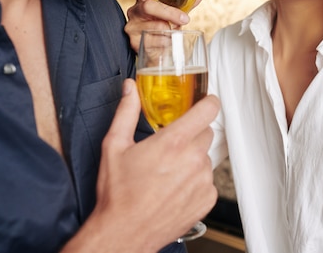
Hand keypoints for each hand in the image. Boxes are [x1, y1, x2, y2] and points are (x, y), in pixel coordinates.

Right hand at [62, 79, 218, 251]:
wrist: (124, 232)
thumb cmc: (118, 194)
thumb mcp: (115, 146)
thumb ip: (126, 112)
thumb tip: (130, 90)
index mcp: (173, 142)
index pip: (207, 110)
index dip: (208, 102)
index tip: (205, 101)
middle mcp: (192, 160)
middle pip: (205, 133)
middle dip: (191, 134)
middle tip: (171, 145)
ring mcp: (202, 181)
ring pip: (206, 157)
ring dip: (192, 159)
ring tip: (168, 171)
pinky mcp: (206, 199)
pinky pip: (207, 180)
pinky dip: (195, 180)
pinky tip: (175, 187)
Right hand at [125, 0, 208, 51]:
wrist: (159, 48)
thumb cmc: (165, 23)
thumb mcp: (178, 9)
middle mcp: (136, 10)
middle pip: (148, 6)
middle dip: (169, 12)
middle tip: (184, 19)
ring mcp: (133, 25)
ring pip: (153, 26)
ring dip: (168, 30)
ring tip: (174, 32)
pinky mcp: (134, 41)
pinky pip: (152, 41)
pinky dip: (164, 42)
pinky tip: (167, 41)